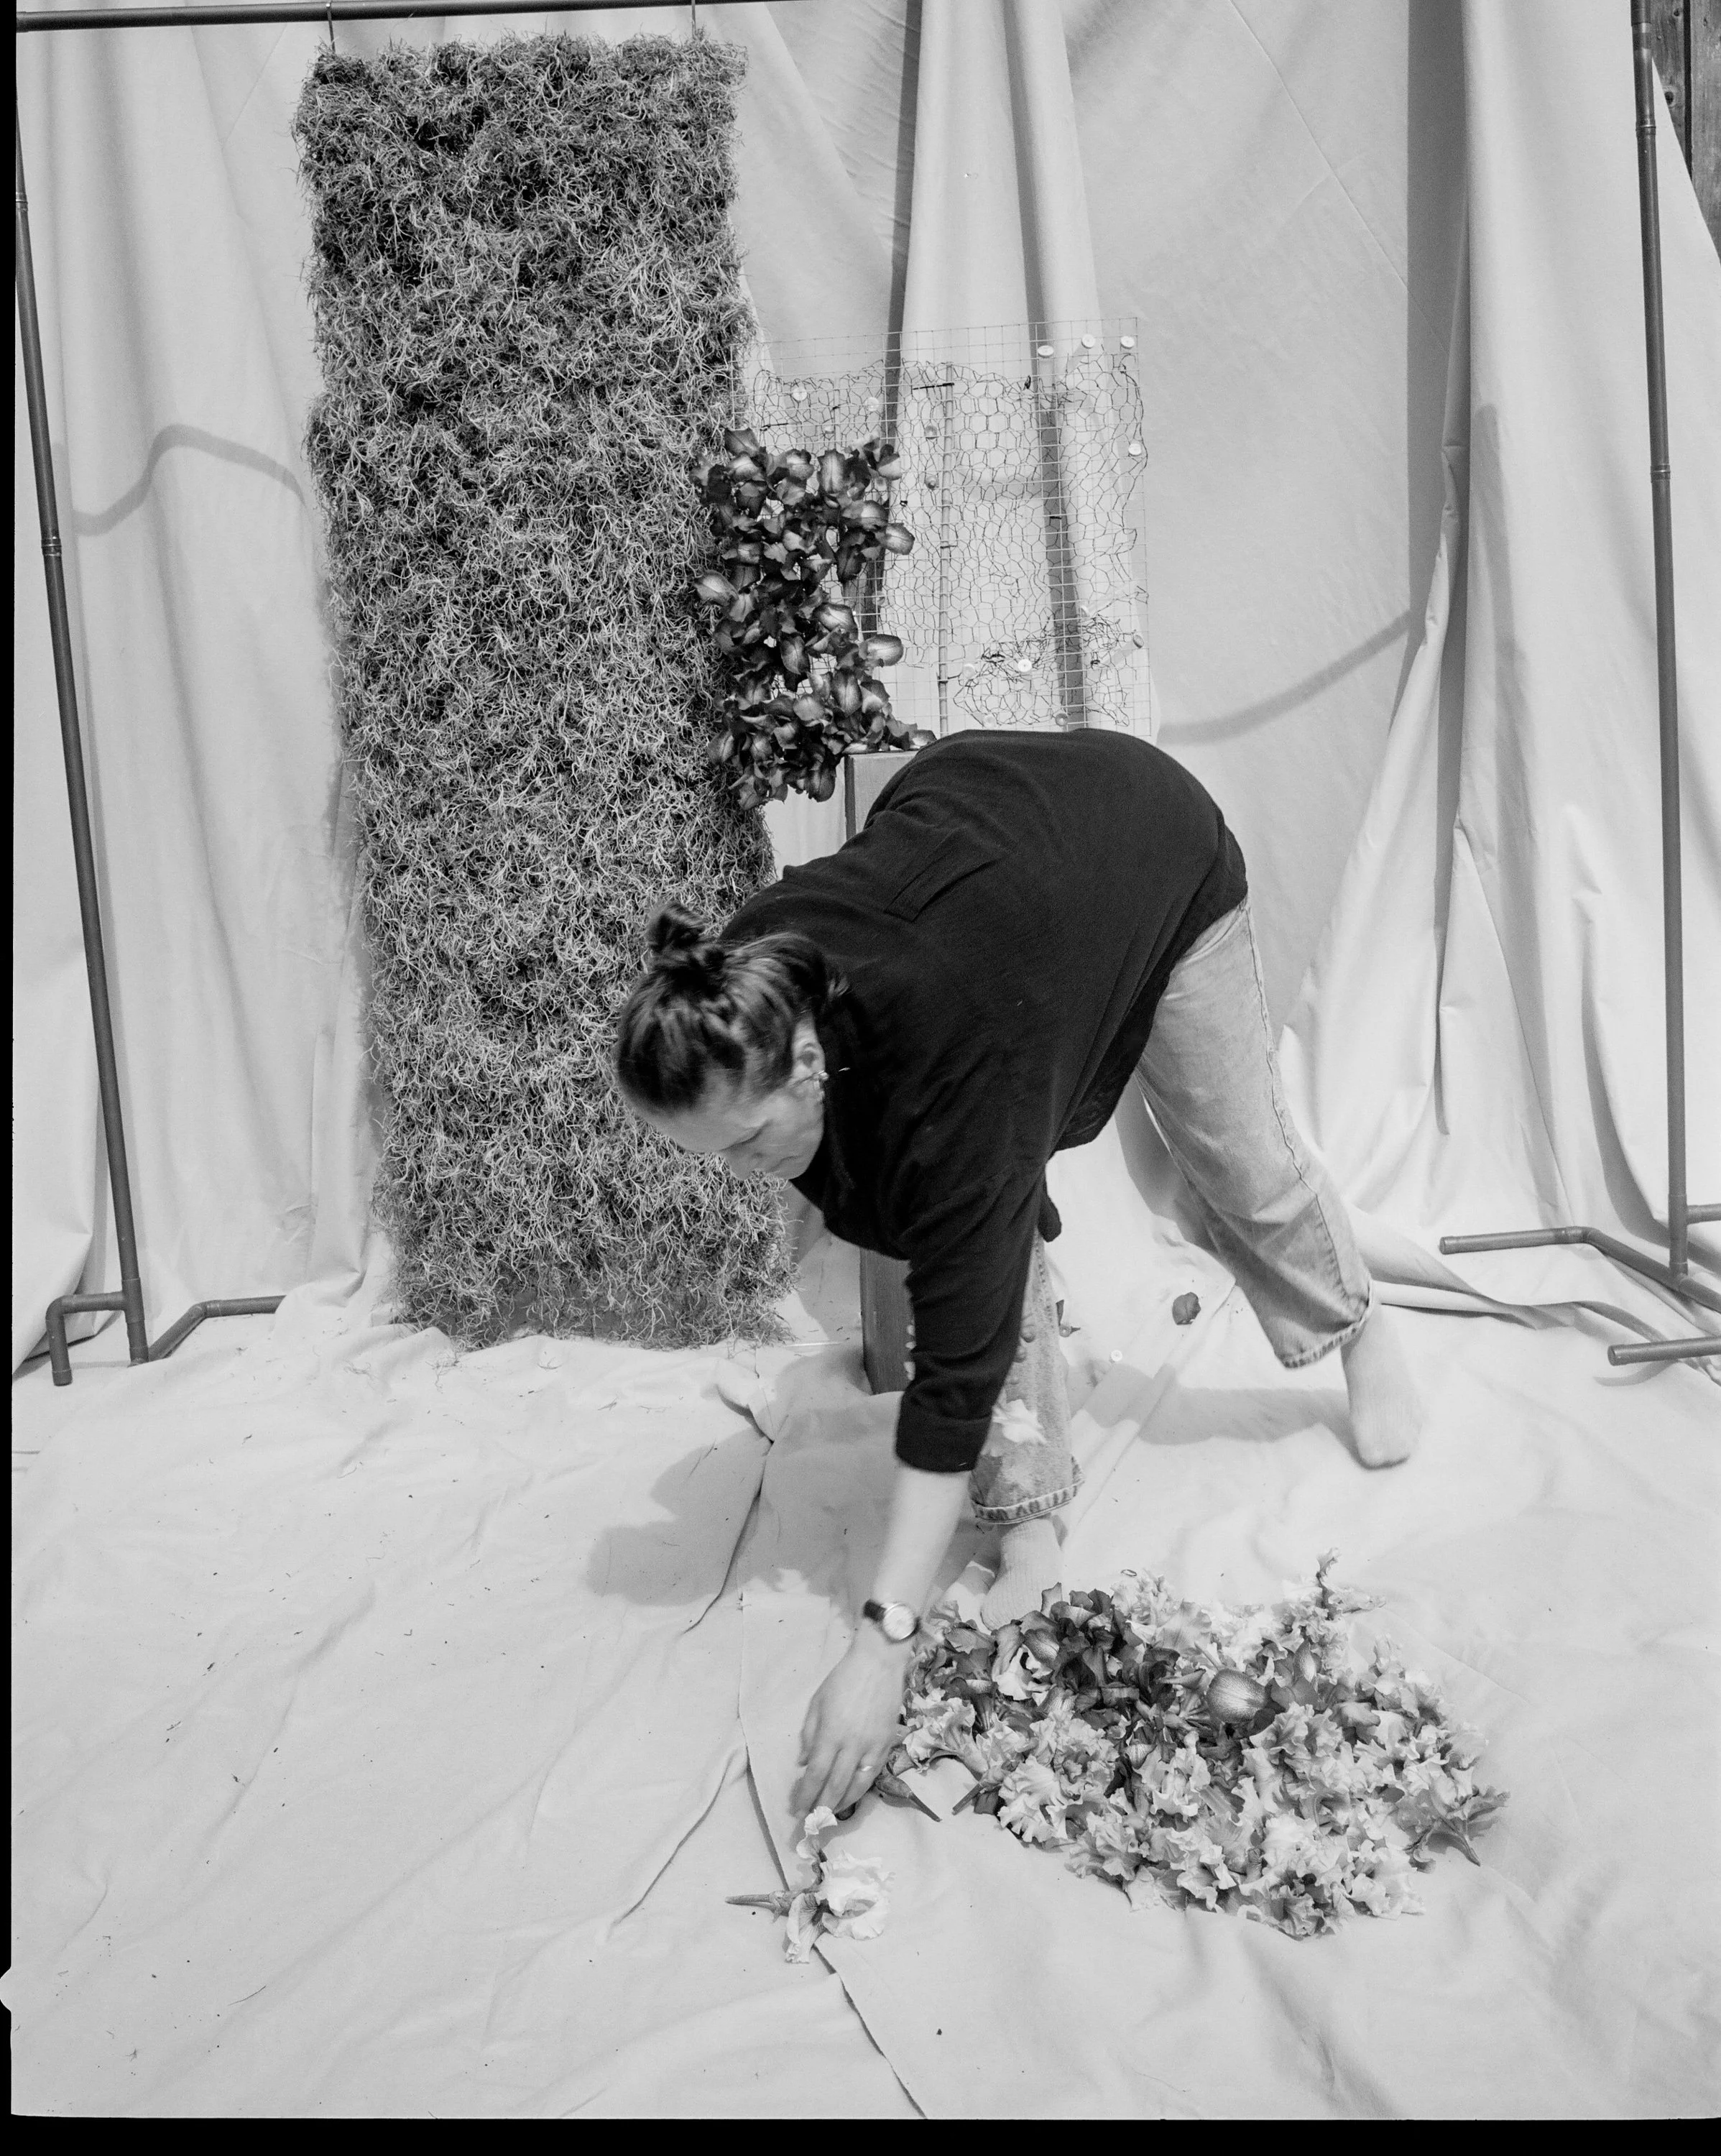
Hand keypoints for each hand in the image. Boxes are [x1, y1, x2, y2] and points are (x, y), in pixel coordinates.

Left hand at [791, 1630, 912, 1817]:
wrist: (878, 1664)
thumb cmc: (842, 1680)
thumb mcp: (816, 1702)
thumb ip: (809, 1734)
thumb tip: (805, 1763)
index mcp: (830, 1732)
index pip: (815, 1773)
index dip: (805, 1794)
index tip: (796, 1808)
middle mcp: (851, 1744)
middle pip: (834, 1784)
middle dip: (821, 1806)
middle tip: (811, 1821)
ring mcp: (871, 1746)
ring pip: (856, 1785)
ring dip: (841, 1803)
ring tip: (830, 1814)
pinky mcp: (886, 1744)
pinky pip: (872, 1774)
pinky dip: (860, 1789)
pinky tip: (851, 1796)